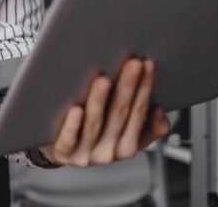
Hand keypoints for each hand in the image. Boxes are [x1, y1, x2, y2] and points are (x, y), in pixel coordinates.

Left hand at [38, 58, 170, 166]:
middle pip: (119, 115)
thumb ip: (148, 127)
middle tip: (132, 63)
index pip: (139, 113)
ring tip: (103, 80)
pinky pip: (68, 140)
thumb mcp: (125, 135)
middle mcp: (109, 152)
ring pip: (94, 125)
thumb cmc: (94, 134)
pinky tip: (76, 109)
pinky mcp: (64, 154)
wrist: (58, 152)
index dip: (145, 88)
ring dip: (99, 101)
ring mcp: (85, 154)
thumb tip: (158, 111)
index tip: (147, 64)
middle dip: (128, 87)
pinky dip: (73, 125)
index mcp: (127, 146)